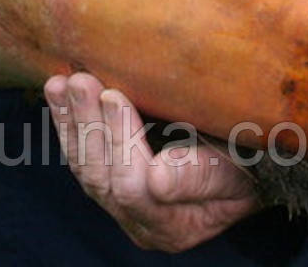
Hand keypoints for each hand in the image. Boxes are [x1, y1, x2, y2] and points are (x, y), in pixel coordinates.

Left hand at [44, 72, 259, 252]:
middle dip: (89, 125)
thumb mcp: (237, 170)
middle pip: (103, 178)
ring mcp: (123, 207)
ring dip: (70, 122)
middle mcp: (142, 224)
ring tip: (60, 83)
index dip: (121, 140)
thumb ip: (201, 175)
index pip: (135, 187)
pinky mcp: (111, 184)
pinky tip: (58, 95)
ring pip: (85, 169)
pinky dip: (68, 125)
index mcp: (174, 227)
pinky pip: (81, 158)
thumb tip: (158, 176)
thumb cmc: (250, 164)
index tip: (115, 94)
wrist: (249, 166)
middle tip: (81, 80)